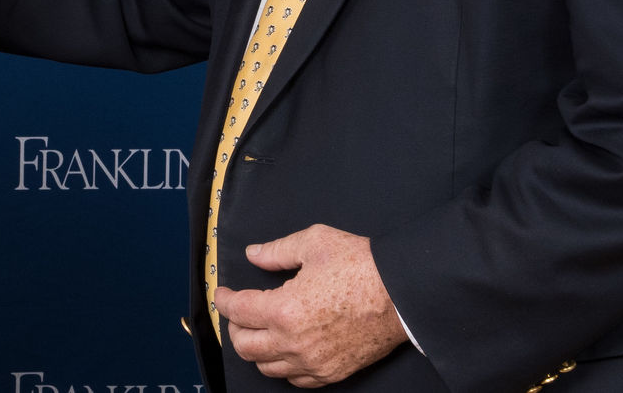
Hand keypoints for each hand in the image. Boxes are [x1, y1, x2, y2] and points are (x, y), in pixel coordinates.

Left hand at [213, 224, 406, 387]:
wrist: (400, 294)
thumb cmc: (359, 264)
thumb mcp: (313, 243)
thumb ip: (276, 251)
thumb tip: (254, 254)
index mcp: (285, 309)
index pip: (240, 311)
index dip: (225, 300)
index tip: (222, 292)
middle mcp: (294, 342)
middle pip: (246, 346)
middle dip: (234, 327)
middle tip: (238, 311)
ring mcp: (313, 363)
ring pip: (267, 367)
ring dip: (256, 348)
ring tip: (258, 329)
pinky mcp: (331, 373)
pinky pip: (295, 380)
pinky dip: (281, 365)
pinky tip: (284, 348)